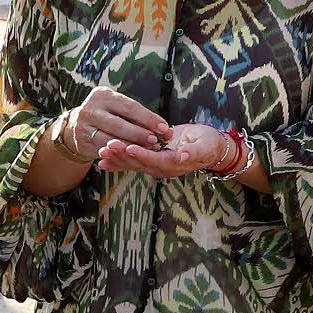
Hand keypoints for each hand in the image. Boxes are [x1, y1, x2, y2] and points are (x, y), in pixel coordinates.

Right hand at [55, 86, 170, 164]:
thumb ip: (135, 116)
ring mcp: (84, 127)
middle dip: (140, 134)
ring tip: (147, 150)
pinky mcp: (83, 143)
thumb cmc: (105, 115)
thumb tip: (162, 128)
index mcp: (103, 95)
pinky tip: (132, 156)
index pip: (129, 107)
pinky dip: (119, 154)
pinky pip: (104, 150)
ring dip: (131, 146)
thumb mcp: (116, 107)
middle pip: (120, 124)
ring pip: (111, 140)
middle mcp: (91, 109)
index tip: (163, 127)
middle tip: (156, 141)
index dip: (148, 118)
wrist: (74, 127)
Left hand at [96, 121, 236, 177]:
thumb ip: (193, 151)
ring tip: (101, 152)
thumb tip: (182, 156)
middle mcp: (163, 169)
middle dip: (123, 156)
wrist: (210, 148)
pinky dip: (117, 163)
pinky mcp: (150, 161)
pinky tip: (103, 162)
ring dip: (117, 158)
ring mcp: (156, 166)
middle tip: (107, 147)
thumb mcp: (206, 145)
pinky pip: (132, 164)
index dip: (142, 155)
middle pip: (140, 164)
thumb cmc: (209, 143)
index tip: (129, 147)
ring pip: (133, 164)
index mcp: (176, 164)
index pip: (156, 160)